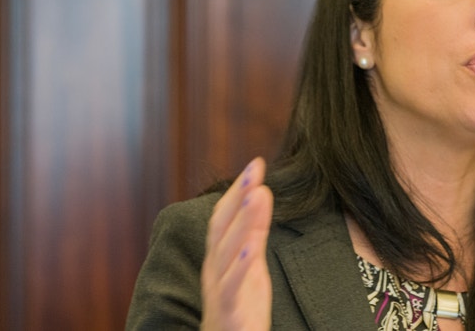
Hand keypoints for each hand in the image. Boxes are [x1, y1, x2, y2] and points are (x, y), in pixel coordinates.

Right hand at [200, 157, 273, 330]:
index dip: (238, 189)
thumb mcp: (250, 264)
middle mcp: (214, 269)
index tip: (256, 163)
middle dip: (238, 196)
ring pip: (226, 252)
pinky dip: (239, 267)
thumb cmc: (239, 306)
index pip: (224, 216)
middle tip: (255, 169)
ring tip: (255, 196)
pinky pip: (231, 288)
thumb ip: (254, 231)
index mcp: (219, 256)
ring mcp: (218, 289)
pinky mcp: (228, 312)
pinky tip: (250, 249)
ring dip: (241, 222)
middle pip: (222, 228)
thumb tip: (260, 192)